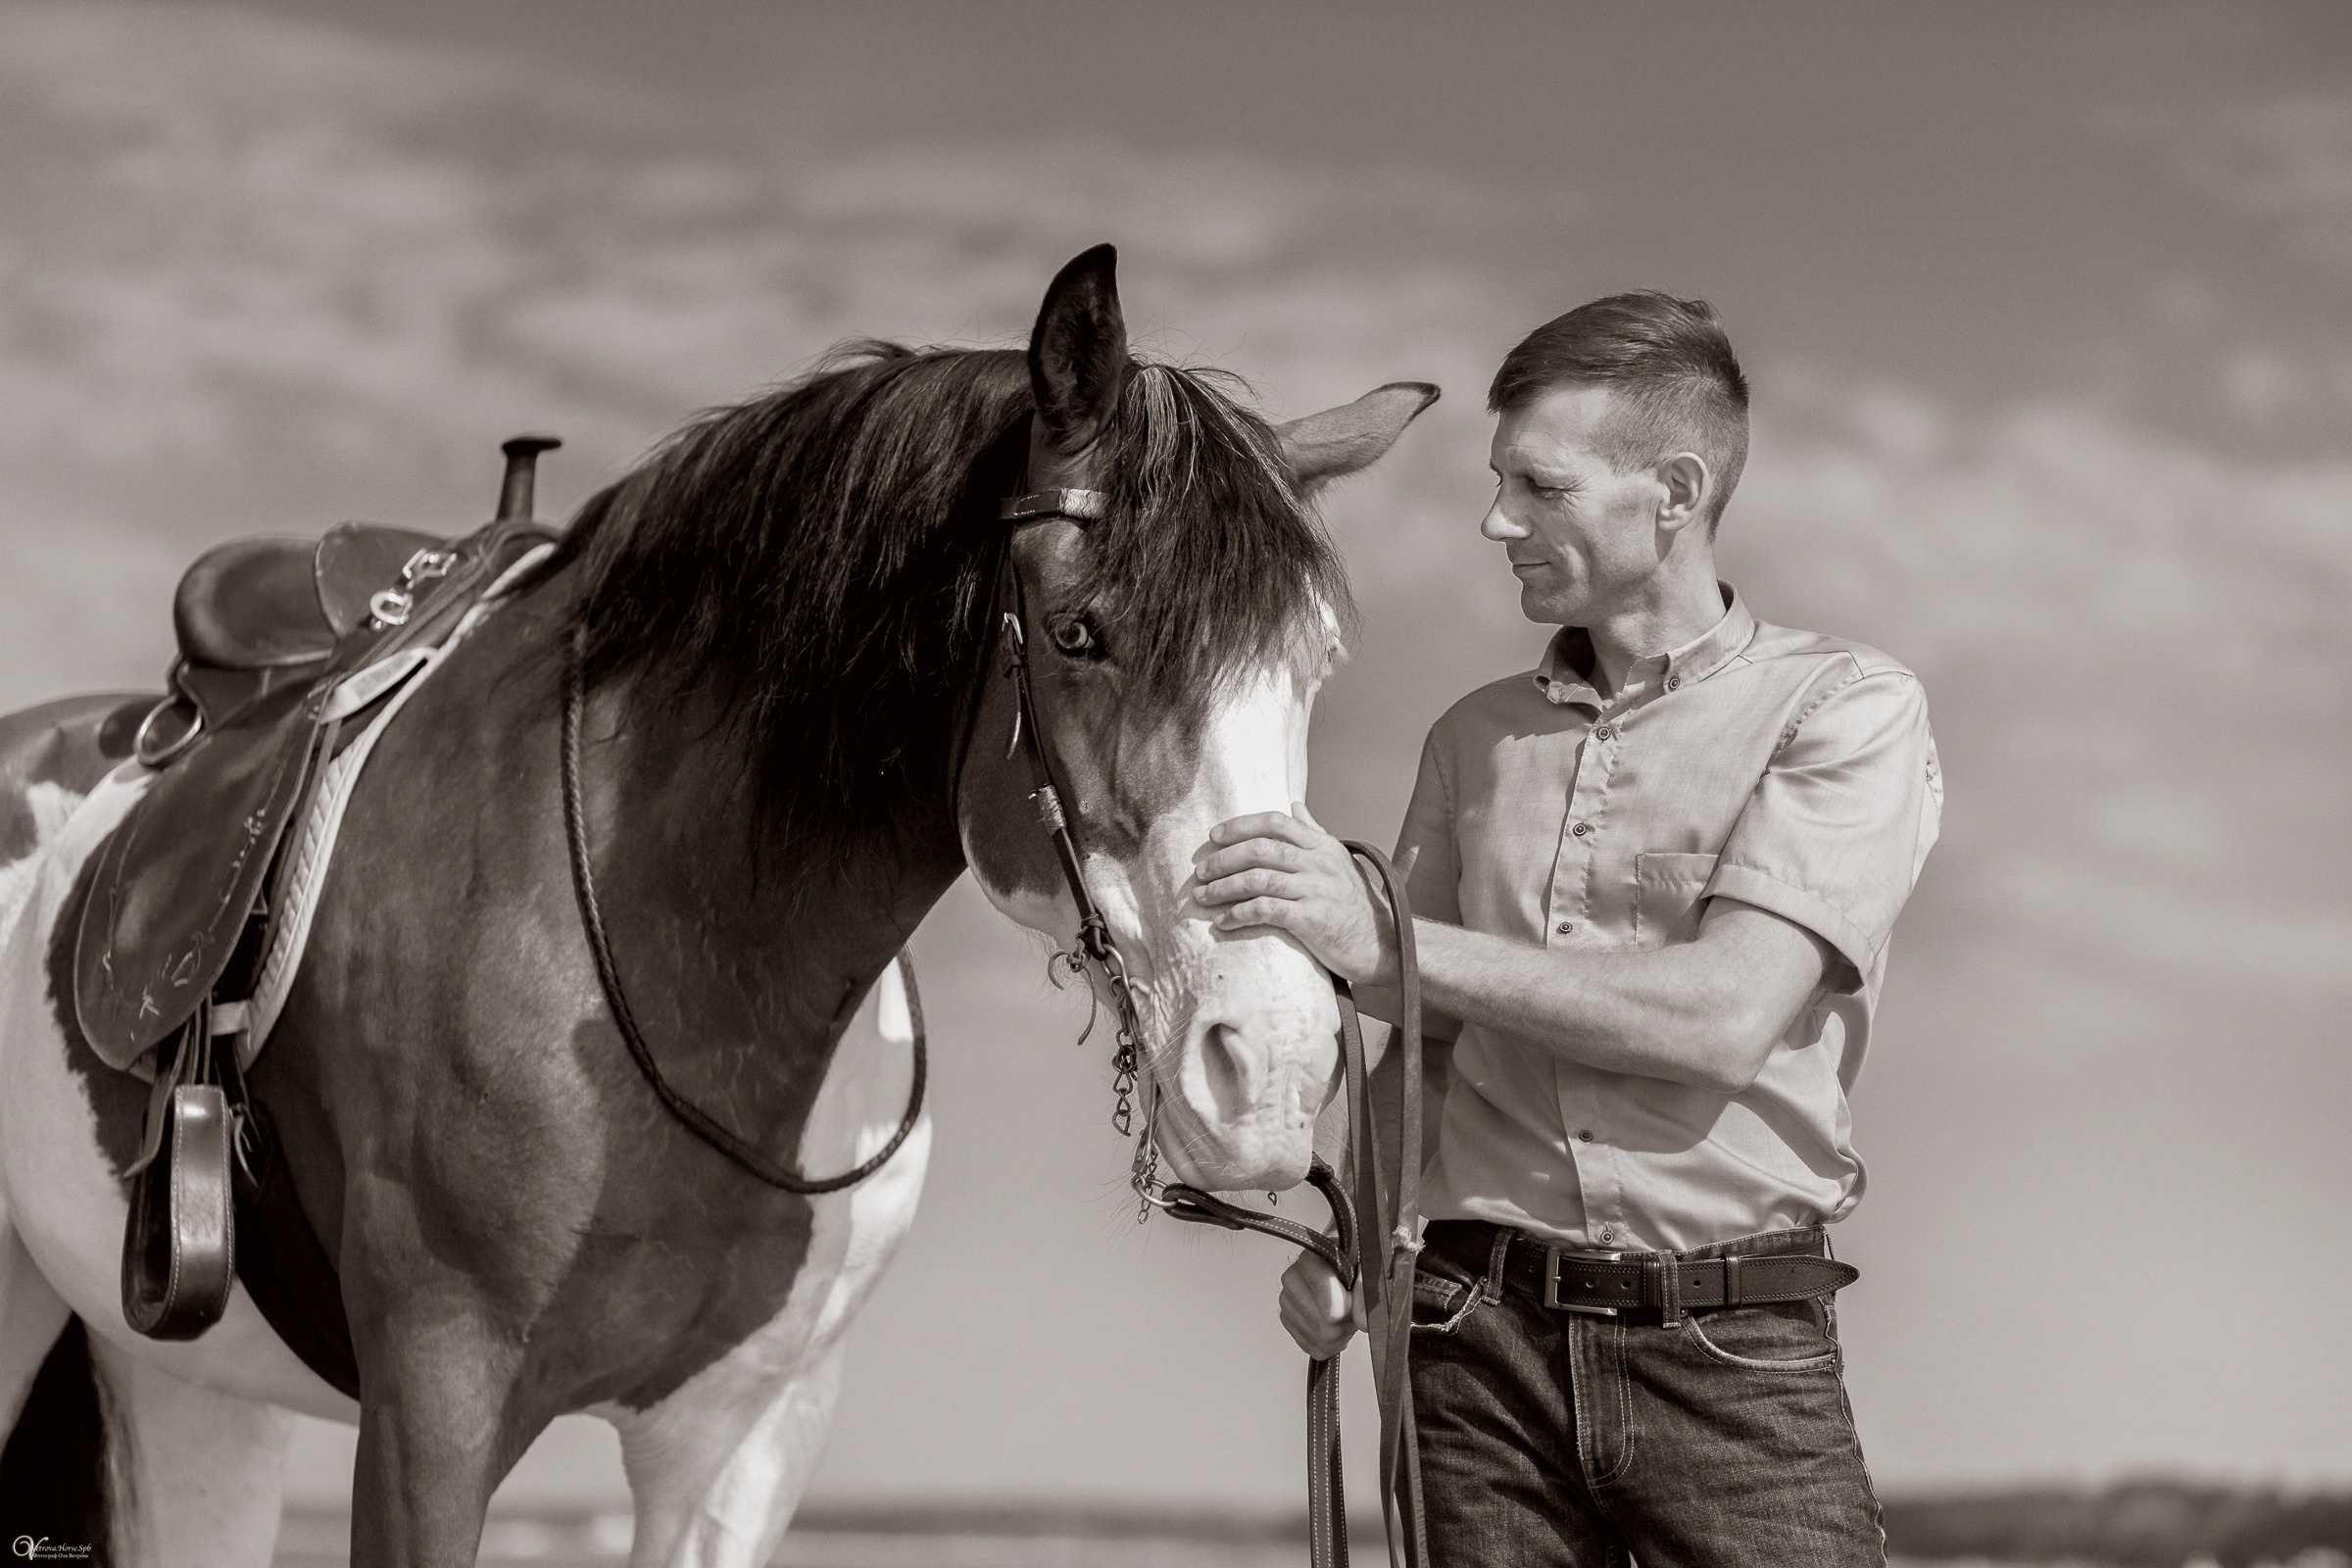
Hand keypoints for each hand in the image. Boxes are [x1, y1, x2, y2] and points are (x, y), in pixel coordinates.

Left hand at [1195, 803, 1396, 985]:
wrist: (1384, 945)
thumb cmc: (1356, 905)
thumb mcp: (1339, 861)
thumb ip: (1315, 833)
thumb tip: (1295, 804)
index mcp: (1323, 846)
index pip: (1275, 822)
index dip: (1240, 825)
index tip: (1214, 836)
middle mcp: (1319, 863)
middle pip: (1260, 849)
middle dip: (1223, 859)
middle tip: (1200, 872)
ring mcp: (1316, 890)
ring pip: (1257, 879)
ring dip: (1223, 888)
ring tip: (1203, 897)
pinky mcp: (1312, 920)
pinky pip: (1266, 910)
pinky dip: (1239, 914)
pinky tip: (1223, 922)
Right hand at [1278, 1247, 1364, 1359]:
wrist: (1337, 1266)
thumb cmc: (1351, 1263)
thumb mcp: (1365, 1269)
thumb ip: (1365, 1293)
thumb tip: (1363, 1322)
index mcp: (1311, 1261)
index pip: (1330, 1308)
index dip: (1349, 1311)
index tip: (1354, 1299)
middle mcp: (1292, 1279)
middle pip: (1325, 1330)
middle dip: (1346, 1325)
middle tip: (1351, 1308)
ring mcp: (1286, 1300)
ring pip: (1320, 1342)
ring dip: (1339, 1334)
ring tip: (1343, 1313)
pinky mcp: (1286, 1318)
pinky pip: (1312, 1348)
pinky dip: (1328, 1342)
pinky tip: (1332, 1322)